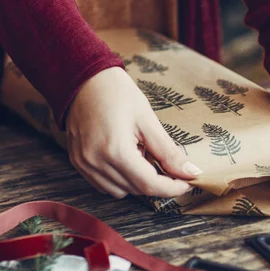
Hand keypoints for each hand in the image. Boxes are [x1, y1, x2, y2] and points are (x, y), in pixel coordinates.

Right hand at [66, 67, 201, 197]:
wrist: (83, 79)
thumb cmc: (116, 93)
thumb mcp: (148, 120)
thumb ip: (169, 151)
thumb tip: (191, 173)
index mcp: (115, 150)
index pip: (149, 185)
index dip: (172, 188)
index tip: (187, 182)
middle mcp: (95, 162)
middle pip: (137, 189)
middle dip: (157, 181)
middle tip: (166, 160)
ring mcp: (84, 165)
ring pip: (121, 191)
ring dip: (138, 181)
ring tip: (139, 152)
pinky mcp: (78, 164)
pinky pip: (105, 185)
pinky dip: (121, 179)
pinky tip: (125, 157)